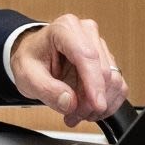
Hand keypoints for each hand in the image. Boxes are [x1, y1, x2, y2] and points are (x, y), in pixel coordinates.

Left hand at [9, 14, 127, 125]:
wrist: (35, 56)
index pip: (86, 56)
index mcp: (65, 29)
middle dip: (91, 101)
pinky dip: (107, 103)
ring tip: (77, 113)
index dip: (94, 83)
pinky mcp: (107, 60)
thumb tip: (70, 102)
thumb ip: (46, 90)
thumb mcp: (26, 76)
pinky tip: (90, 109)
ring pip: (114, 80)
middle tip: (73, 115)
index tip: (96, 105)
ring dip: (99, 104)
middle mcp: (86, 32)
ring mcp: (99, 45)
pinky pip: (118, 86)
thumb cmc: (30, 60)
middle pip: (103, 71)